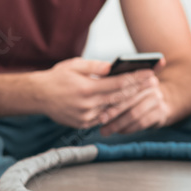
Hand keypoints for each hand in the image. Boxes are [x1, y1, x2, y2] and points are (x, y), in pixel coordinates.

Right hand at [36, 57, 158, 128]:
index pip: (118, 84)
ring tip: (145, 92)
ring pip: (114, 109)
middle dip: (139, 89)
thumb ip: (95, 67)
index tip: (150, 73)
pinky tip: (127, 104)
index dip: (136, 78)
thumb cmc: (58, 77)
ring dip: (130, 101)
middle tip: (154, 82)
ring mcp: (85, 117)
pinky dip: (115, 111)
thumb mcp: (75, 65)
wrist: (37, 96)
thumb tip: (113, 67)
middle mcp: (87, 105)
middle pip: (120, 97)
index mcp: (86, 89)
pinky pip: (104, 118)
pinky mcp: (83, 124)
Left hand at [97, 57, 175, 135]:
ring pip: (135, 113)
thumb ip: (116, 83)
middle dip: (113, 112)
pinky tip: (120, 131)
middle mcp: (152, 84)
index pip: (125, 85)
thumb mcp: (128, 84)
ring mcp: (158, 98)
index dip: (111, 98)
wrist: (159, 101)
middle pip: (129, 100)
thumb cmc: (135, 92)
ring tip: (106, 130)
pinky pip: (142, 122)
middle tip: (100, 121)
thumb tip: (99, 85)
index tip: (98, 108)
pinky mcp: (161, 111)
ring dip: (119, 124)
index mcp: (141, 74)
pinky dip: (129, 128)